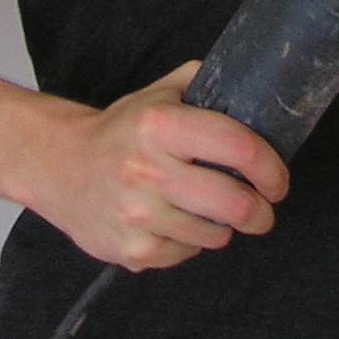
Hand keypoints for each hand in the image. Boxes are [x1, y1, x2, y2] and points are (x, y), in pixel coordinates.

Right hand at [24, 60, 289, 270]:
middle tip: (264, 209)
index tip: (278, 179)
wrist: (60, 167)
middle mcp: (148, 169)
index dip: (271, 167)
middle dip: (261, 211)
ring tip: (214, 211)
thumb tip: (252, 85)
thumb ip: (204, 83)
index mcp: (160, 124)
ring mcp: (139, 214)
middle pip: (234, 202)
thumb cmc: (119, 130)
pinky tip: (178, 223)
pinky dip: (192, 243)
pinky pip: (187, 254)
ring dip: (225, 227)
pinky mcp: (133, 250)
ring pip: (215, 234)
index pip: (238, 147)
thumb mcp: (159, 93)